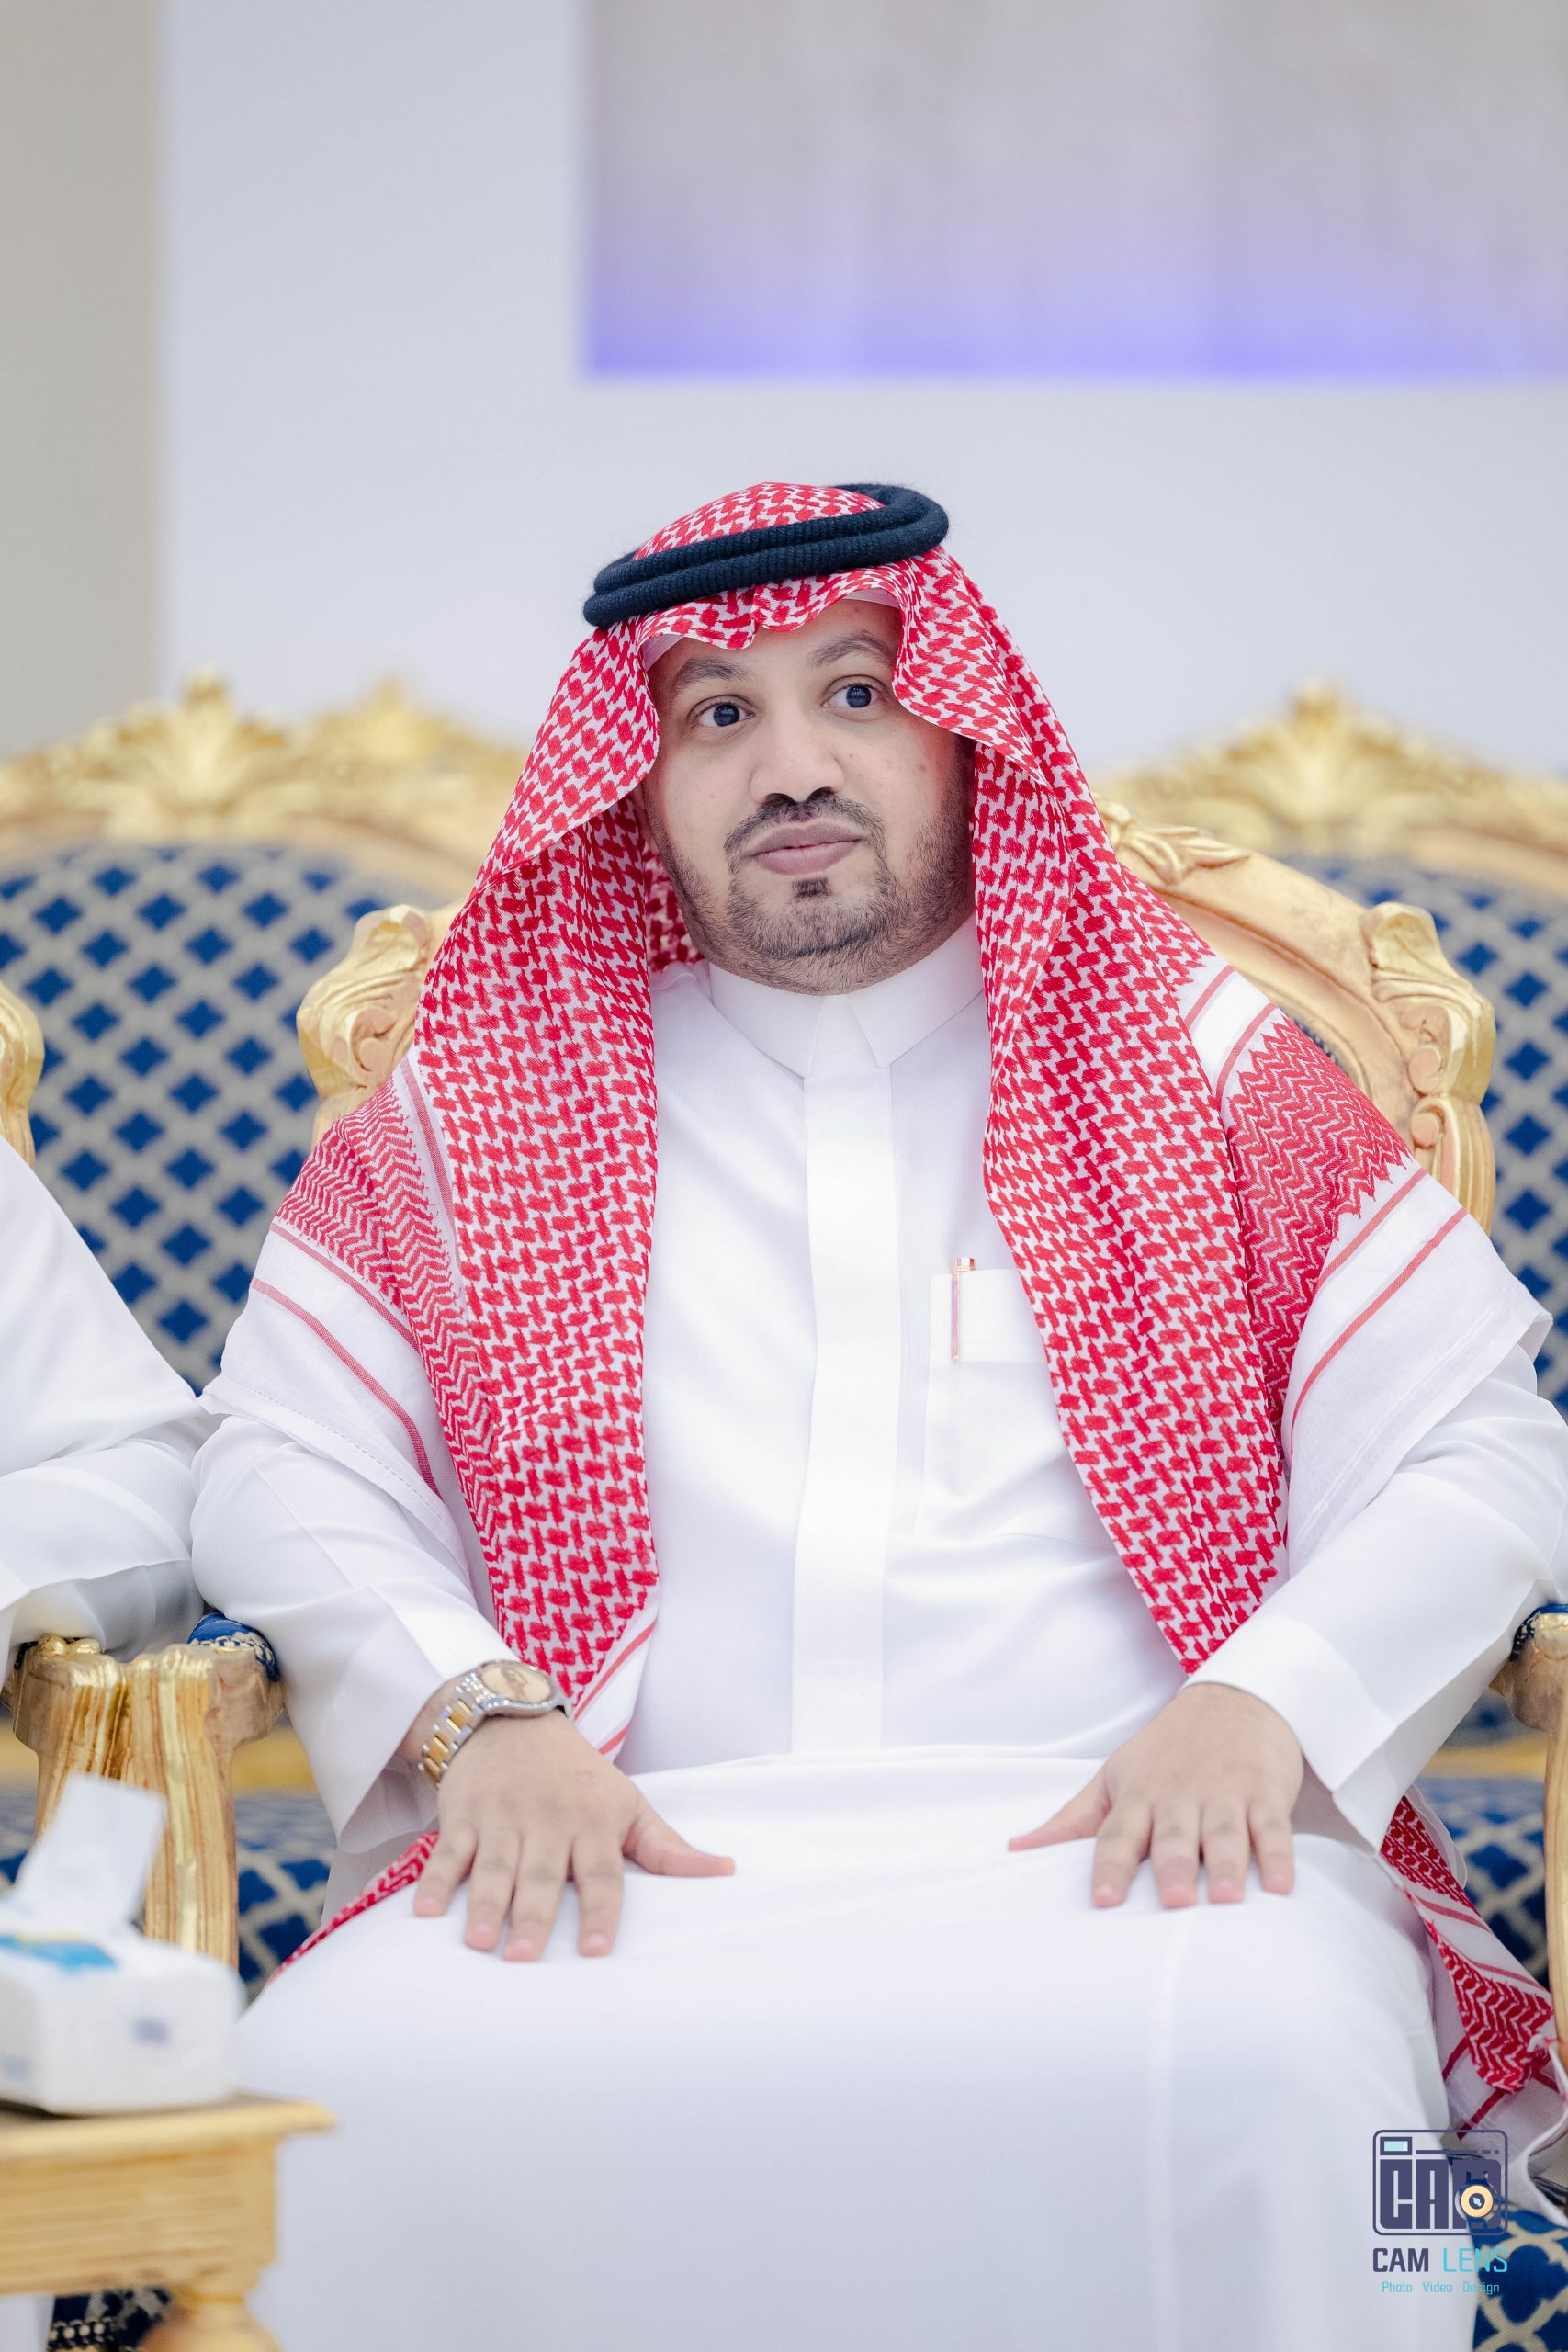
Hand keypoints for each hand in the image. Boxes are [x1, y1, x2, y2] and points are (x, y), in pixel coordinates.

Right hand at [410, 1710, 733, 1959]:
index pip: (601, 1874)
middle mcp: (549, 1820)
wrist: (512, 1718)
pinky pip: (447, 1851)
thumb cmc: (579, 1776)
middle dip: (533, 1916)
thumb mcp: (628, 1803)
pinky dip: (435, 1880)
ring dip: (484, 1903)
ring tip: (478, 1942)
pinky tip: (425, 1913)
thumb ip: (667, 1847)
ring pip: (494, 1866)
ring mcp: (502, 1817)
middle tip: (525, 1958)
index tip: (595, 1951)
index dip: (599, 1911)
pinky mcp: (462, 1813)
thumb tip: (725, 1871)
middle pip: (541, 1875)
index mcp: (593, 1823)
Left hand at [1007, 1683, 1303, 1907]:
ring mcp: (1226, 1793)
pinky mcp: (1265, 1793)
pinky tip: (1279, 1885)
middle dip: (1173, 1865)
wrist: (1233, 1698)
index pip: (1118, 1833)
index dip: (1109, 1866)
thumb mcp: (1115, 1776)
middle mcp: (1180, 1795)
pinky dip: (1278, 1856)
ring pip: (1225, 1832)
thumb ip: (1073, 1819)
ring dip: (1227, 1864)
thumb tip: (1018, 1849)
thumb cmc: (1165, 1750)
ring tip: (1227, 1897)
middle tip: (1175, 1900)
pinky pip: (1273, 1828)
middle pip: (1173, 1835)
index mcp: (1139, 1795)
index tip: (1103, 1900)